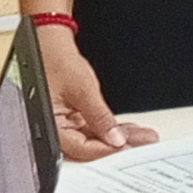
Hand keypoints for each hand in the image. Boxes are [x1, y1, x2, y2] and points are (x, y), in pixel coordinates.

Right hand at [37, 22, 159, 161]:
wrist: (50, 42)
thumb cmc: (55, 60)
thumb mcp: (83, 89)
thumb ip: (99, 117)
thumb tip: (115, 139)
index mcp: (51, 126)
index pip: (81, 148)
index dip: (106, 149)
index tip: (128, 146)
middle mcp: (57, 128)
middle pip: (90, 146)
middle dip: (118, 145)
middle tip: (142, 142)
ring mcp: (67, 123)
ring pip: (95, 138)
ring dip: (119, 137)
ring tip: (142, 136)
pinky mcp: (74, 116)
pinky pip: (95, 127)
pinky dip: (111, 127)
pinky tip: (128, 129)